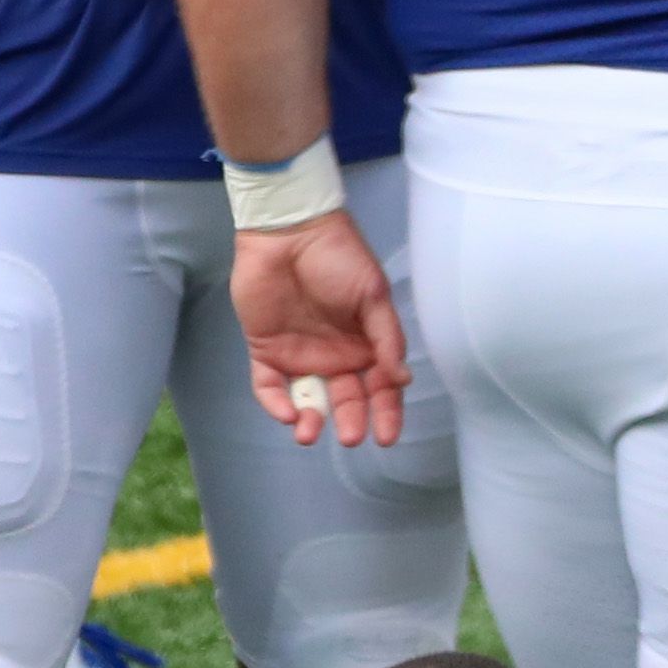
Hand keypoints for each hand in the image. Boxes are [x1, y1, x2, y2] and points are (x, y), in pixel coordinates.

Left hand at [231, 211, 408, 447]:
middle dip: (349, 421)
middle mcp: (335, 357)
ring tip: (309, 432)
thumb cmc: (339, 257)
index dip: (385, 413)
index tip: (385, 436)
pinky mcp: (265, 349)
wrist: (289, 231)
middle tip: (349, 436)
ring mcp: (300, 355)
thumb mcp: (373, 295)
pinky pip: (268, 385)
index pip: (380, 388)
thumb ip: (387, 338)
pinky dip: (275, 402)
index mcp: (365, 345)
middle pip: (346, 400)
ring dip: (311, 420)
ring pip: (307, 400)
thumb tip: (402, 379)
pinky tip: (286, 412)